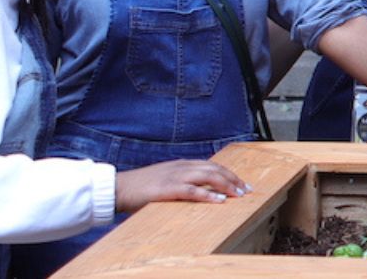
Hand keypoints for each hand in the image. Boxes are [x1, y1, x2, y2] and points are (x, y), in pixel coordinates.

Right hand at [114, 160, 250, 211]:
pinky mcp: (167, 188)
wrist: (119, 187)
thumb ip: (182, 182)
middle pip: (214, 169)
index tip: (241, 183)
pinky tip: (220, 201)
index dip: (228, 173)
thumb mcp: (165, 179)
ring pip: (208, 176)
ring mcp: (175, 176)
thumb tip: (200, 191)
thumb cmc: (141, 187)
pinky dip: (208, 195)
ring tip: (238, 194)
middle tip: (247, 189)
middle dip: (233, 179)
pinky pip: (192, 190)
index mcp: (181, 164)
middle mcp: (181, 167)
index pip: (212, 165)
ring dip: (226, 185)